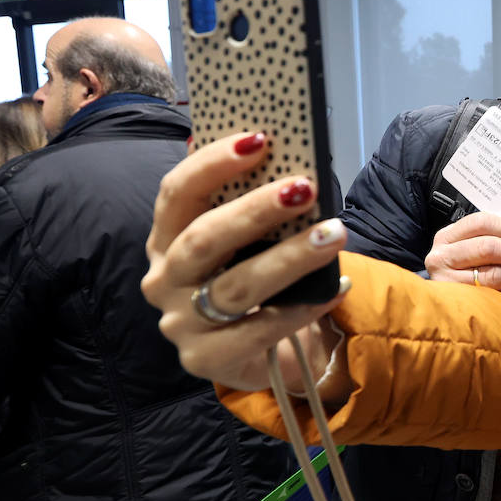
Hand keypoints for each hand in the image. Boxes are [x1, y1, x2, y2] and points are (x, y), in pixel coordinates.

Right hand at [142, 131, 349, 391]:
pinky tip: (336, 288)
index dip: (212, 164)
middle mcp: (164, 280)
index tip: (259, 140)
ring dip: (290, 257)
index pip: (176, 193)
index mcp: (165, 239)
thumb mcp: (243, 242)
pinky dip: (302, 307)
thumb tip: (285, 159)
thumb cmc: (249, 279)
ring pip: (236, 287)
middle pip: (204, 239)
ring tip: (334, 234)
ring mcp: (181, 324)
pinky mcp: (205, 360)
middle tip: (306, 188)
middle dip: (257, 210)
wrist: (256, 351)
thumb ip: (250, 207)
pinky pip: (259, 331)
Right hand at [424, 211, 500, 301]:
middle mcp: (442, 257)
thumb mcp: (468, 246)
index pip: (481, 223)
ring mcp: (448, 282)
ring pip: (492, 275)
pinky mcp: (460, 303)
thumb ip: (492, 236)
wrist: (440, 300)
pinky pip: (495, 297)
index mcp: (447, 237)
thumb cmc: (463, 266)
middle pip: (487, 248)